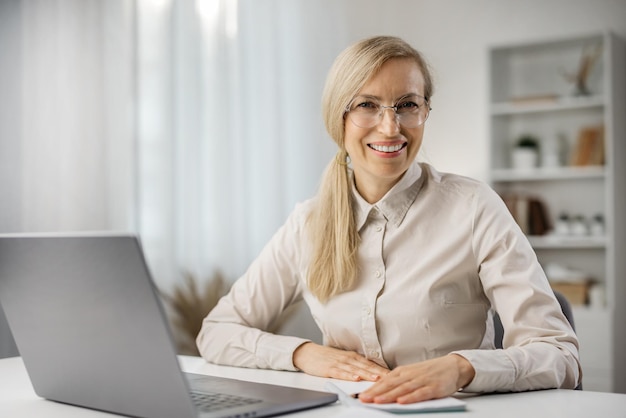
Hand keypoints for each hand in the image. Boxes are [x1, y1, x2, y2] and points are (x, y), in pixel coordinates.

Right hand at [292, 342, 388, 381]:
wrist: (307, 353)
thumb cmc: (326, 357)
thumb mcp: (343, 358)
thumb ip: (356, 365)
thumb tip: (372, 372)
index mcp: (353, 356)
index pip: (371, 363)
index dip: (383, 369)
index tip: (395, 375)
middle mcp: (348, 358)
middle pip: (367, 366)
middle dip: (380, 373)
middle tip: (392, 378)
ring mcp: (339, 363)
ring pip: (356, 369)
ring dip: (367, 374)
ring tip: (378, 379)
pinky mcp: (329, 368)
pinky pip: (341, 372)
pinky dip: (349, 375)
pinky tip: (355, 378)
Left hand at [357, 354, 474, 403]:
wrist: (452, 366)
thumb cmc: (430, 371)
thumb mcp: (411, 374)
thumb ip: (398, 381)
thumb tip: (381, 390)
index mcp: (403, 371)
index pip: (384, 381)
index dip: (372, 388)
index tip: (361, 395)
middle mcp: (410, 375)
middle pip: (390, 385)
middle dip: (376, 392)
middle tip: (363, 399)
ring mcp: (421, 381)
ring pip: (402, 389)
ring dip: (389, 395)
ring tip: (377, 401)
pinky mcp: (433, 388)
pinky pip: (420, 393)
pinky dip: (410, 397)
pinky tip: (402, 401)